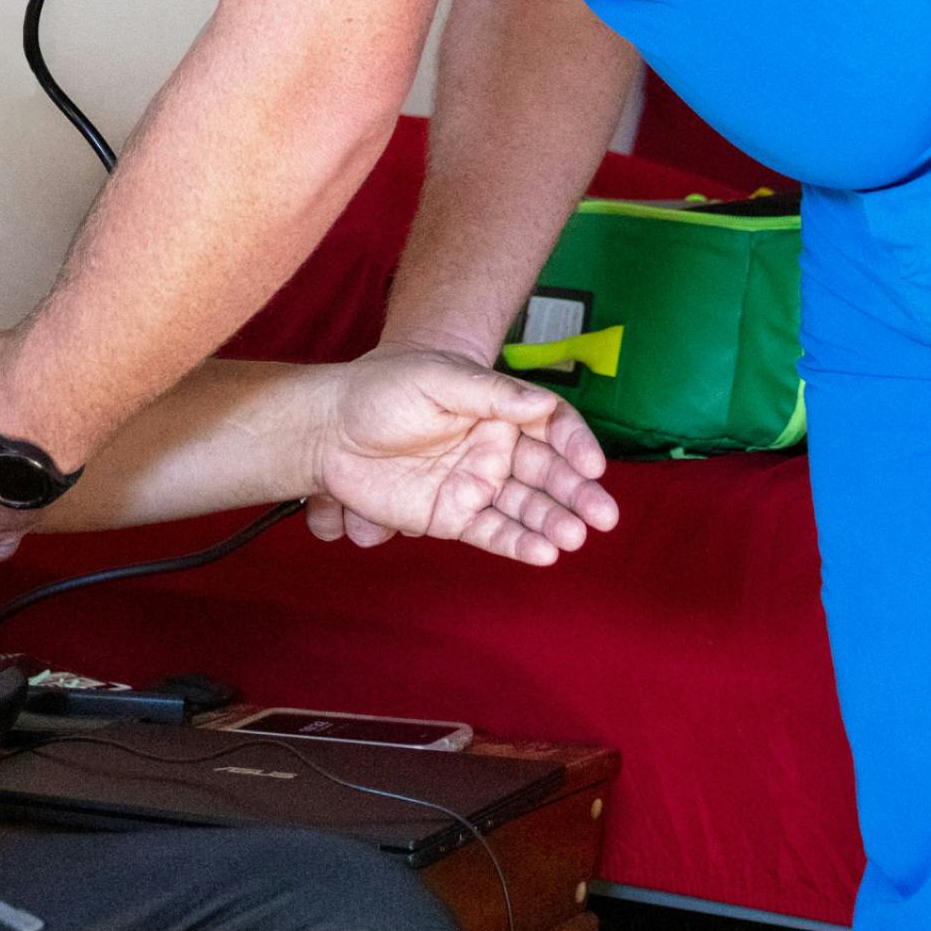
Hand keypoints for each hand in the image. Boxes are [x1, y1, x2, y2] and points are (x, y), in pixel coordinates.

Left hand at [305, 348, 617, 564]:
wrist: (327, 427)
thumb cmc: (380, 389)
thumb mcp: (437, 377)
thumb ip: (491, 392)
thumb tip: (544, 404)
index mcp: (497, 409)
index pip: (552, 426)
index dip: (576, 445)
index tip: (591, 466)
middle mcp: (493, 448)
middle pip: (548, 473)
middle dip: (577, 494)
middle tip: (603, 516)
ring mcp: (474, 484)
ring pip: (526, 507)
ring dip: (554, 522)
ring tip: (575, 537)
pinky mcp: (452, 516)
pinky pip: (492, 532)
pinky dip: (518, 543)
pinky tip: (543, 553)